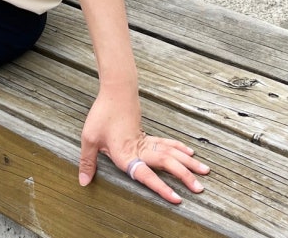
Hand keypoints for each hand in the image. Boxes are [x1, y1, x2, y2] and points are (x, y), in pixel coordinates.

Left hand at [79, 89, 209, 203]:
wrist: (116, 90)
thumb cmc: (102, 114)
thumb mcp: (89, 137)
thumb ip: (88, 161)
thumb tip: (83, 183)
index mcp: (126, 155)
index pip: (146, 175)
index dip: (161, 188)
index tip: (177, 198)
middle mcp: (140, 150)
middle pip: (167, 164)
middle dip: (184, 176)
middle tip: (200, 188)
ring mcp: (146, 141)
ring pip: (171, 153)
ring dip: (187, 162)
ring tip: (204, 171)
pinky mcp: (147, 134)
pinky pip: (167, 143)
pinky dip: (179, 148)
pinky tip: (189, 152)